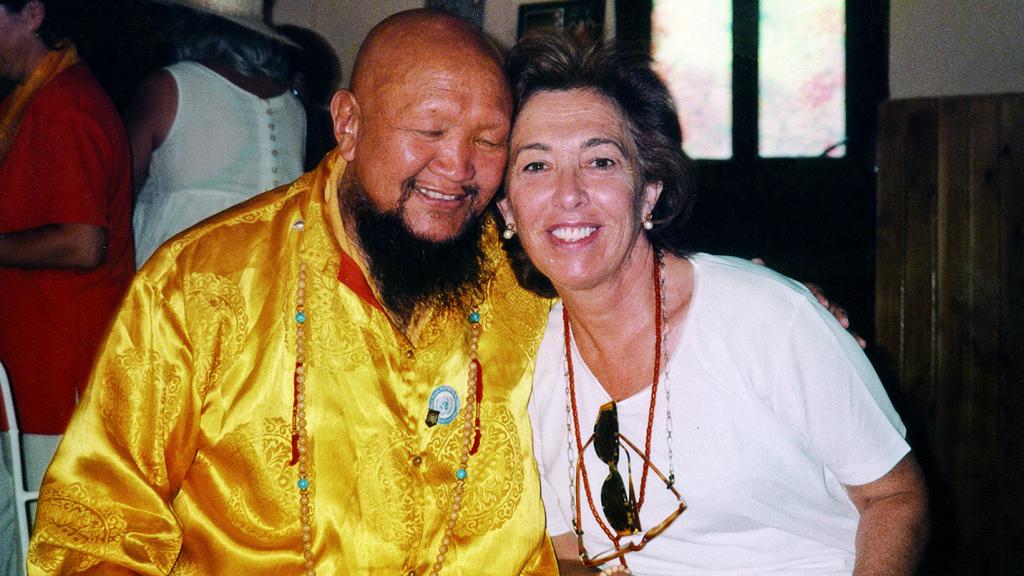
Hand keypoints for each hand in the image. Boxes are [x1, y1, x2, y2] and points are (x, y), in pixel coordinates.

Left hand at [750, 258, 866, 348]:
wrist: (765, 316)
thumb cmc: (765, 301)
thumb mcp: (764, 291)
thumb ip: (763, 278)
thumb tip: (757, 261)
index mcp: (799, 291)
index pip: (811, 289)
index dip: (817, 295)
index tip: (821, 303)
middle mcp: (813, 303)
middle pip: (830, 304)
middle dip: (838, 312)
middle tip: (843, 323)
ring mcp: (819, 317)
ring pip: (837, 320)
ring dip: (849, 330)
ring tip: (859, 341)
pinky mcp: (823, 331)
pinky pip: (839, 335)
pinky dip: (851, 339)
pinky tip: (861, 345)